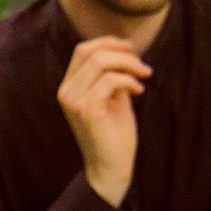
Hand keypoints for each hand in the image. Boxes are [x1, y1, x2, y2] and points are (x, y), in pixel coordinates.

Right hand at [57, 37, 150, 206]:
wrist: (111, 168)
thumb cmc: (114, 135)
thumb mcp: (113, 99)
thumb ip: (112, 77)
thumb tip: (125, 51)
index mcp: (69, 87)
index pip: (82, 50)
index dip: (108, 42)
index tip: (131, 48)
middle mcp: (66, 92)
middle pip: (92, 52)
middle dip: (124, 54)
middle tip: (143, 68)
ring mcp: (74, 100)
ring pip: (102, 62)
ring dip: (129, 65)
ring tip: (144, 78)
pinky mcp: (87, 109)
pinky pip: (111, 80)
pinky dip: (130, 81)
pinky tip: (139, 92)